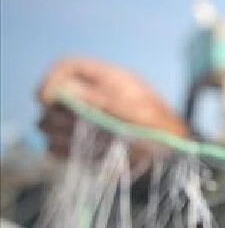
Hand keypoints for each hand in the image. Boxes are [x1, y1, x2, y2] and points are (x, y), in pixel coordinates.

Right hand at [36, 57, 189, 169]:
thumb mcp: (135, 111)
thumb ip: (99, 100)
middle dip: (57, 113)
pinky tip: (86, 156)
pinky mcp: (82, 144)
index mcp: (107, 80)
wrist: (173, 160)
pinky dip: (64, 152)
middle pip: (53, 97)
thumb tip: (63, 91)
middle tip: (77, 127)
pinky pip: (55, 146)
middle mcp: (92, 97)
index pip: (66, 68)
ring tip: (88, 143)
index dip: (52, 80)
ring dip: (60, 134)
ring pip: (49, 123)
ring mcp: (85, 121)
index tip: (47, 100)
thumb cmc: (161, 130)